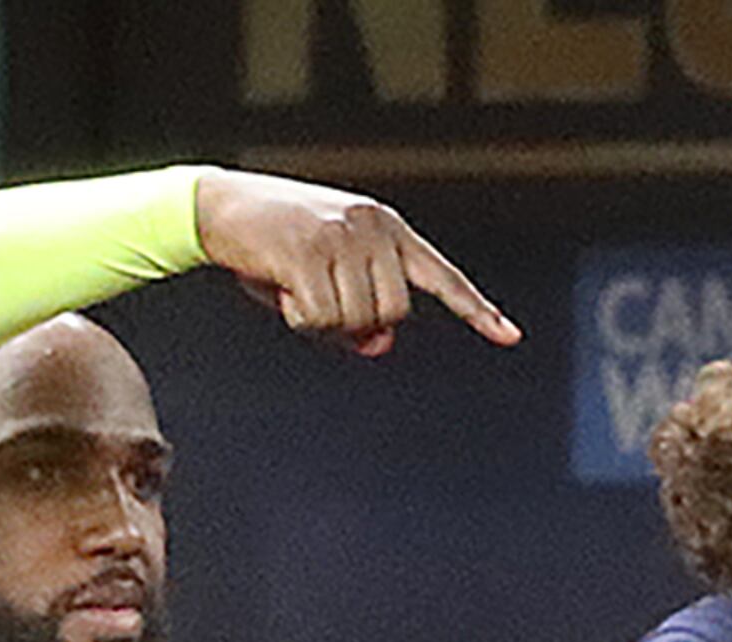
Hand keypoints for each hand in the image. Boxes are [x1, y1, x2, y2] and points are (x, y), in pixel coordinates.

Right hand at [190, 171, 518, 356]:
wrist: (221, 208)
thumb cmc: (272, 249)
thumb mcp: (320, 279)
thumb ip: (355, 313)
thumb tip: (380, 344)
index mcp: (389, 228)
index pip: (442, 277)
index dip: (475, 310)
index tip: (510, 338)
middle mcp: (375, 228)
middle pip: (393, 312)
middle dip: (355, 324)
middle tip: (315, 305)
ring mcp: (343, 238)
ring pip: (357, 319)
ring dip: (321, 323)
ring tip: (293, 291)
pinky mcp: (308, 253)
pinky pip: (318, 317)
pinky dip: (297, 318)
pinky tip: (278, 288)